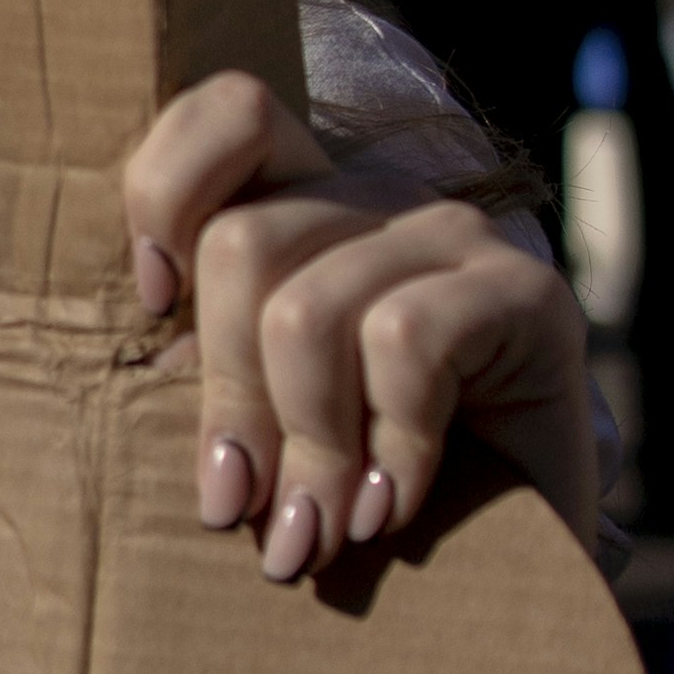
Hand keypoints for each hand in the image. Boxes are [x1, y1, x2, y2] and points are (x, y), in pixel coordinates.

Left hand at [122, 70, 598, 583]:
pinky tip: (392, 508)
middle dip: (230, 398)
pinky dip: (389, 442)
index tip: (157, 311)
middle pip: (241, 245)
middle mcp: (381, 198)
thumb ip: (216, 374)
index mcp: (308, 205)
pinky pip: (407, 343)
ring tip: (315, 538)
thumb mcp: (274, 421)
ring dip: (307, 448)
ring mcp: (457, 236)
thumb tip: (144, 384)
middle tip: (238, 511)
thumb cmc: (374, 490)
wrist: (529, 558)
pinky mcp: (528, 292)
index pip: (230, 115)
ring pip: (309, 310)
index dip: (166, 193)